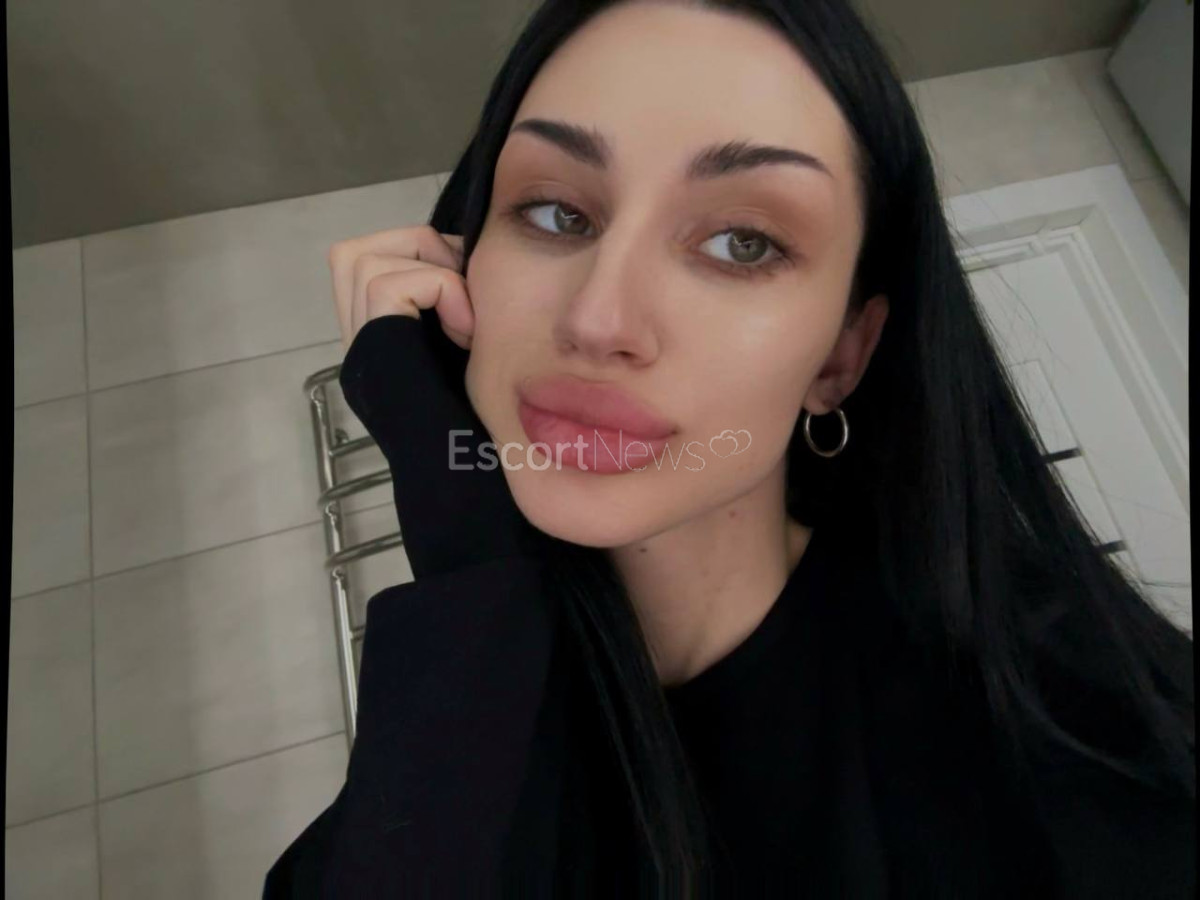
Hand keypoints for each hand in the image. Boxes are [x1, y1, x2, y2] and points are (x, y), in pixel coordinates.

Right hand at [328, 226, 549, 576]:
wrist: (482, 498)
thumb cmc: (491, 441)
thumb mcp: (475, 365)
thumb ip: (459, 320)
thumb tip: (468, 260)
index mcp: (384, 349)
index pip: (367, 266)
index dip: (421, 258)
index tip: (470, 297)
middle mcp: (362, 348)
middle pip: (353, 255)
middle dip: (417, 251)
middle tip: (464, 299)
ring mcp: (363, 352)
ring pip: (361, 259)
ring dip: (428, 271)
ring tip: (465, 322)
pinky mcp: (375, 355)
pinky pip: (389, 283)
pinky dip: (438, 290)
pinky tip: (467, 334)